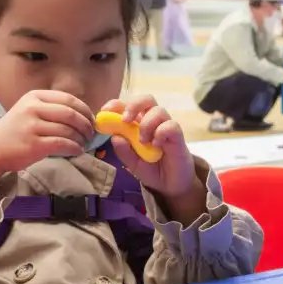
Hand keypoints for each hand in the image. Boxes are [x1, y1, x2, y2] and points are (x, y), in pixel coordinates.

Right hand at [0, 90, 93, 195]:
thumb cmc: (14, 132)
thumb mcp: (28, 110)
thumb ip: (50, 109)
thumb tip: (81, 115)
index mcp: (35, 97)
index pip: (68, 99)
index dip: (85, 110)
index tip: (92, 119)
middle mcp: (33, 108)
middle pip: (71, 113)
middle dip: (86, 124)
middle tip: (91, 134)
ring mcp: (32, 126)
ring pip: (68, 130)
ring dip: (81, 138)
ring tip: (84, 144)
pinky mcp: (34, 144)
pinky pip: (62, 144)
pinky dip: (74, 148)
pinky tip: (77, 151)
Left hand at [102, 95, 206, 223]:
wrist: (170, 184)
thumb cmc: (150, 169)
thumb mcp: (132, 163)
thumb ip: (123, 151)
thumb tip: (115, 137)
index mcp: (137, 124)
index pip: (127, 105)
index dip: (116, 105)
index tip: (105, 112)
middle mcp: (152, 121)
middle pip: (146, 99)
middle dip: (133, 105)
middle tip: (125, 120)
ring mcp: (165, 127)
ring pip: (158, 110)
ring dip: (147, 124)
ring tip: (143, 142)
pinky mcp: (177, 136)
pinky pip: (170, 125)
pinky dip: (161, 133)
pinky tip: (156, 145)